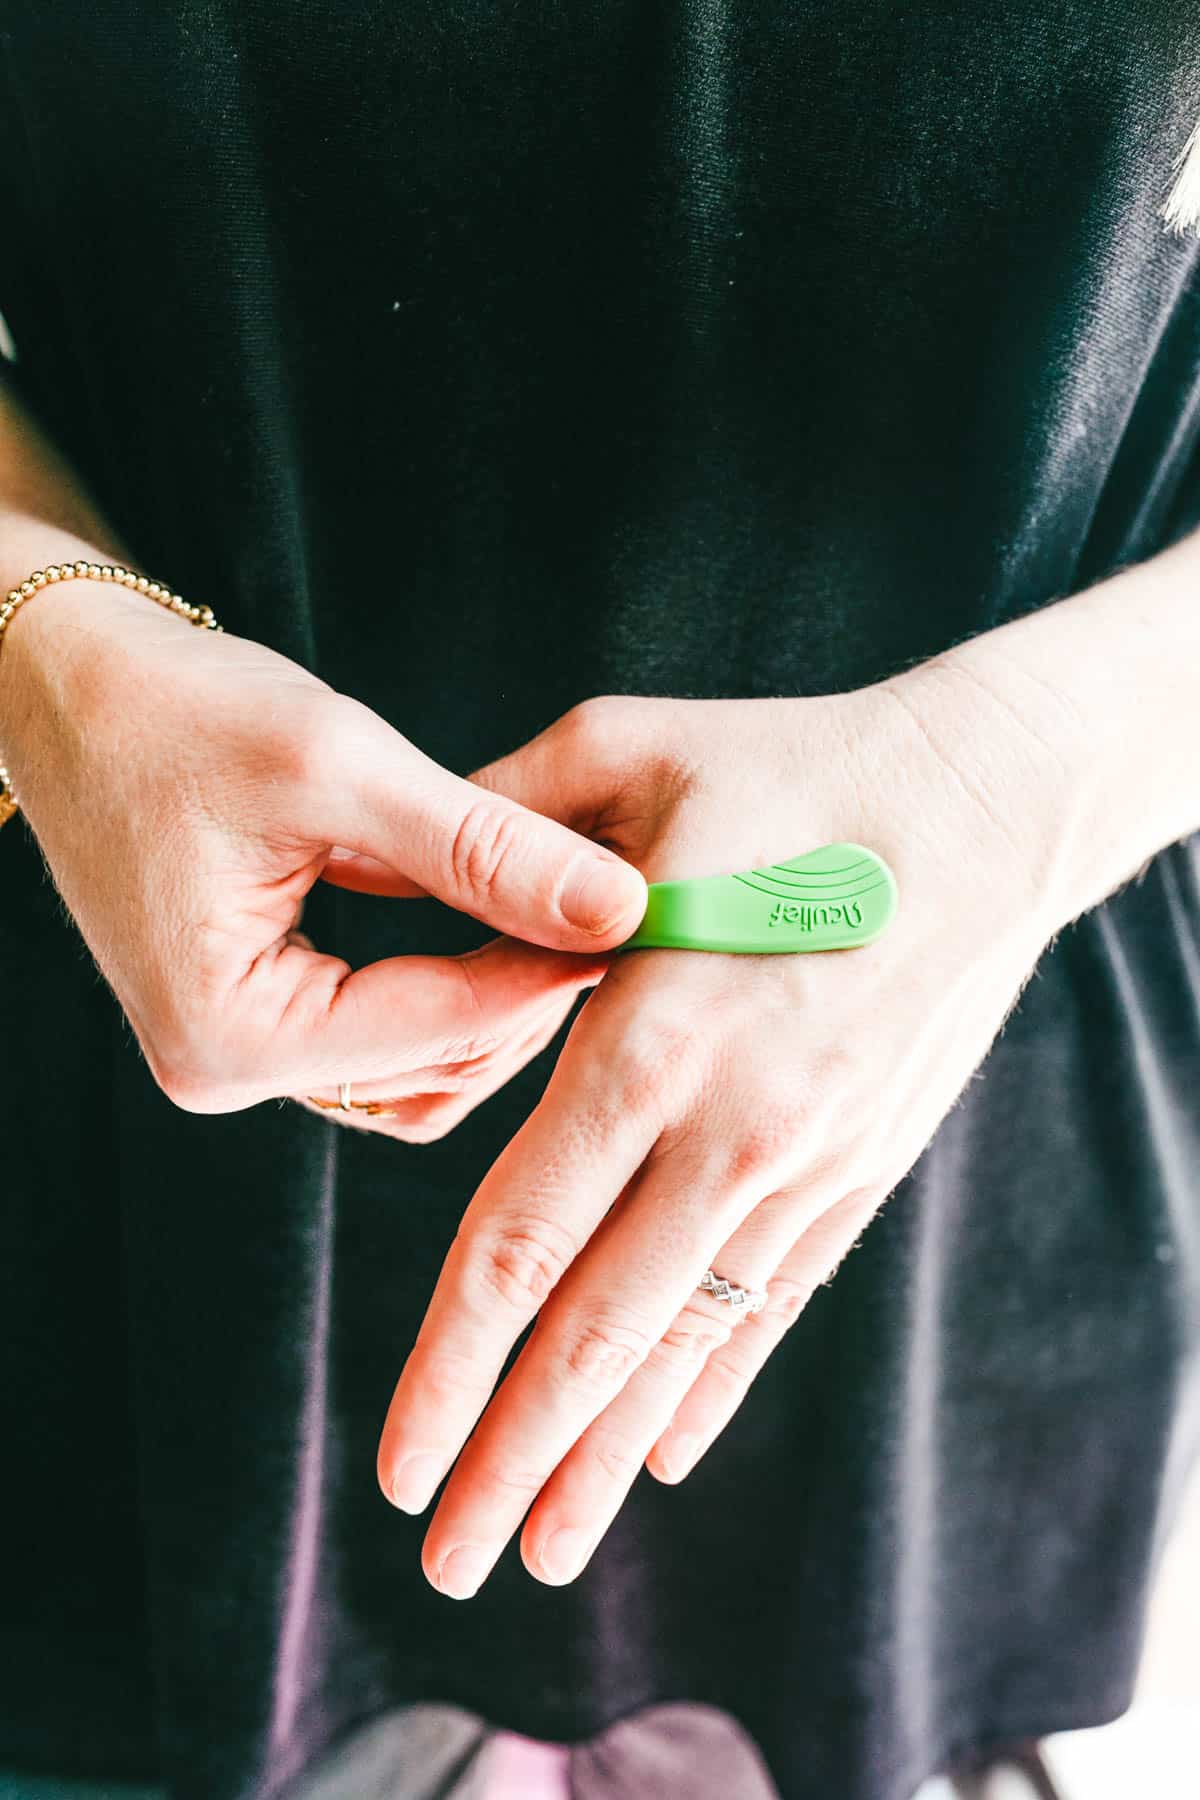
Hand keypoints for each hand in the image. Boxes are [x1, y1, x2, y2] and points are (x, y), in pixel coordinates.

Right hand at [0, 562, 645, 1123]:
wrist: (65, 683)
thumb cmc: (172, 710)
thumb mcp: (339, 766)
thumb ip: (484, 847)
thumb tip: (618, 908)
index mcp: (226, 1032)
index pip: (437, 1025)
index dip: (549, 971)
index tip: (639, 917)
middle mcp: (224, 1069)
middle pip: (433, 1067)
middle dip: (527, 990)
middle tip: (613, 913)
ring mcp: (239, 1051)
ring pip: (418, 1063)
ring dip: (495, 995)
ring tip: (562, 910)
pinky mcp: (259, 1015)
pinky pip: (383, 1032)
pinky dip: (449, 983)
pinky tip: (497, 917)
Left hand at [377, 666, 1072, 1593]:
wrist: (986, 802)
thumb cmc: (793, 765)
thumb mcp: (625, 752)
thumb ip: (496, 825)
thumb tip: (388, 880)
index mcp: (652, 1032)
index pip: (521, 1240)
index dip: (448, 1366)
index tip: (398, 1462)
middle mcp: (732, 1125)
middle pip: (597, 1332)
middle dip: (511, 1457)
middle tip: (444, 1564)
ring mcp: (810, 1158)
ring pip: (689, 1342)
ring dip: (609, 1457)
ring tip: (542, 1553)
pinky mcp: (863, 1164)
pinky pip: (777, 1302)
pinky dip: (714, 1386)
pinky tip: (667, 1458)